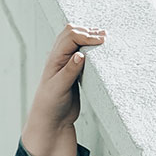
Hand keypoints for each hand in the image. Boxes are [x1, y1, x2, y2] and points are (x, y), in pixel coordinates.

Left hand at [21, 24, 104, 155]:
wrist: (51, 124)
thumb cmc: (49, 108)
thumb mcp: (58, 89)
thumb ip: (69, 71)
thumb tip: (80, 55)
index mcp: (53, 60)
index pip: (70, 37)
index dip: (86, 35)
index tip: (101, 42)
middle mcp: (59, 59)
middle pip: (72, 33)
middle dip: (89, 32)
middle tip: (105, 38)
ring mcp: (67, 64)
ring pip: (77, 41)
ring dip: (91, 37)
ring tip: (105, 40)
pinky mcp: (75, 71)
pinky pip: (83, 52)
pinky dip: (92, 47)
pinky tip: (102, 50)